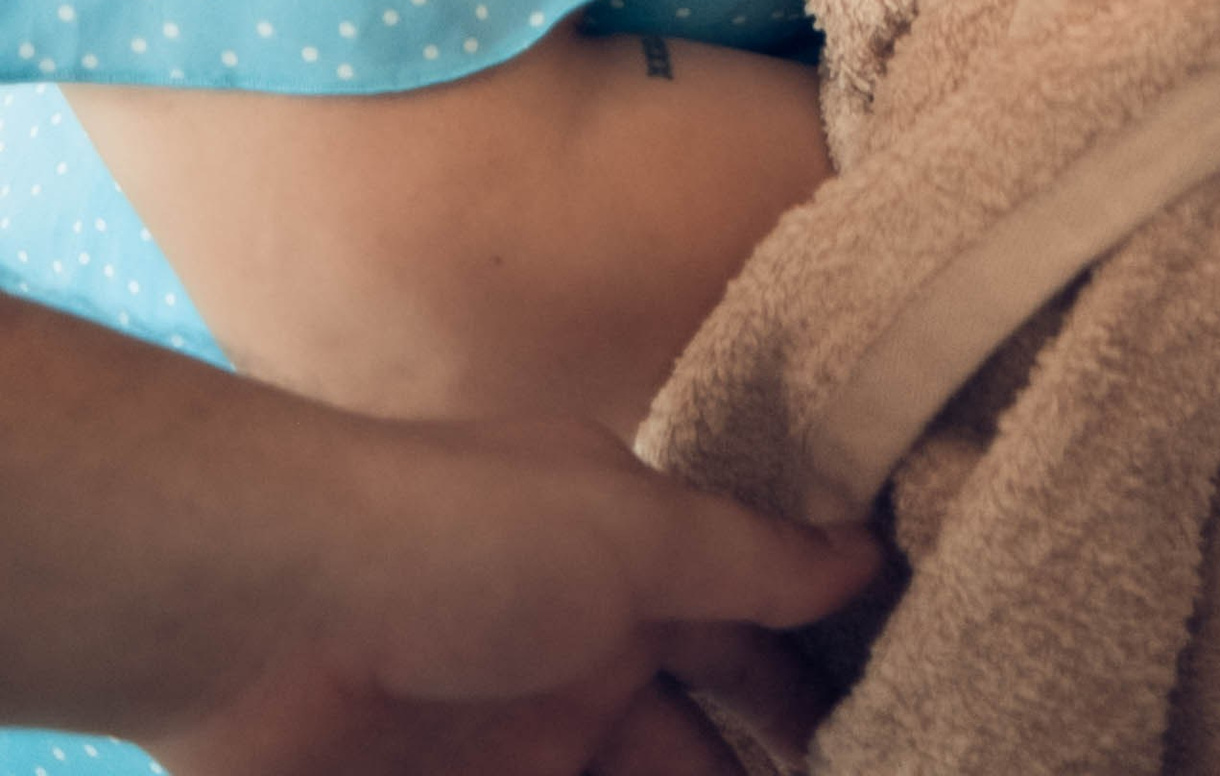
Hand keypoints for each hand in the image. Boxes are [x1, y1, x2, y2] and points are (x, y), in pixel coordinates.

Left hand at [154, 407, 875, 775]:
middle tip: (870, 766)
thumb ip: (749, 556)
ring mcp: (517, 746)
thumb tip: (867, 545)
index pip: (746, 629)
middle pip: (697, 738)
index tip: (892, 715)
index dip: (813, 676)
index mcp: (626, 565)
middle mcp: (579, 656)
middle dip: (770, 760)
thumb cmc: (457, 535)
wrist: (263, 611)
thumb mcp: (633, 531)